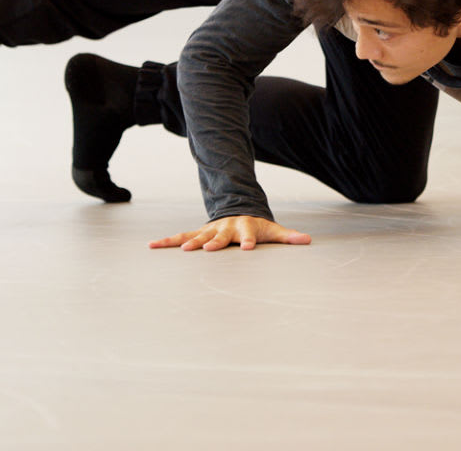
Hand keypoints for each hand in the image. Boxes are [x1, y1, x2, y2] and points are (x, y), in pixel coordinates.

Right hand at [148, 215, 311, 251]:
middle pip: (219, 236)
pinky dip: (167, 241)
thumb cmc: (257, 227)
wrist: (237, 210)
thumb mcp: (273, 231)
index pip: (248, 235)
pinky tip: (152, 245)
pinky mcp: (198, 233)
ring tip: (182, 250)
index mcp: (245, 228)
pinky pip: (181, 237)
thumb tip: (308, 240)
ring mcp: (210, 230)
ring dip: (190, 242)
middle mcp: (225, 228)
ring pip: (197, 236)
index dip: (248, 241)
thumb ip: (289, 237)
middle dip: (214, 242)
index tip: (247, 248)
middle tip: (208, 249)